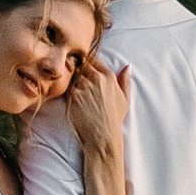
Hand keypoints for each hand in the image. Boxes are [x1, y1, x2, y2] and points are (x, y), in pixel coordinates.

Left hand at [64, 51, 128, 168]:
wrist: (102, 135)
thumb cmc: (114, 119)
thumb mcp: (125, 99)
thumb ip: (125, 81)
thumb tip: (127, 67)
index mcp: (109, 77)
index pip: (94, 59)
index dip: (88, 64)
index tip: (86, 71)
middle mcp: (96, 78)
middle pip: (82, 66)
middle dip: (80, 72)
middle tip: (81, 85)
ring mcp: (84, 86)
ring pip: (74, 77)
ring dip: (74, 83)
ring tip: (80, 96)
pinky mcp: (73, 95)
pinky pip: (68, 88)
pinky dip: (70, 93)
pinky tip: (76, 103)